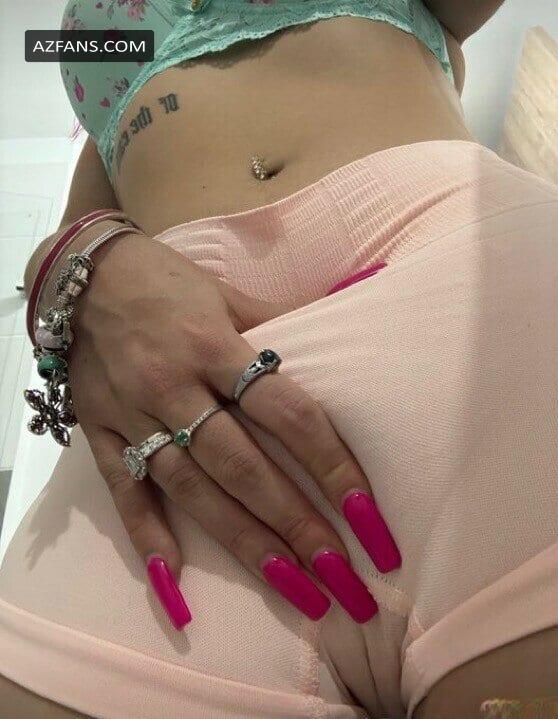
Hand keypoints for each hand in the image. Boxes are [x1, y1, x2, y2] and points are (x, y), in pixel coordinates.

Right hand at [69, 232, 400, 627]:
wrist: (84, 276)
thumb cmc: (169, 282)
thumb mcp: (229, 294)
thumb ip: (282, 321)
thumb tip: (346, 316)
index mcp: (214, 346)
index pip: (287, 413)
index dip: (332, 464)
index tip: (367, 515)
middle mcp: (174, 386)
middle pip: (243, 466)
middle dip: (296, 524)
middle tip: (342, 576)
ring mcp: (133, 414)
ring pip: (192, 490)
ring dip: (244, 543)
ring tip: (294, 589)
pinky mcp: (99, 432)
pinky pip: (122, 490)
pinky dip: (146, 535)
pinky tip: (175, 582)